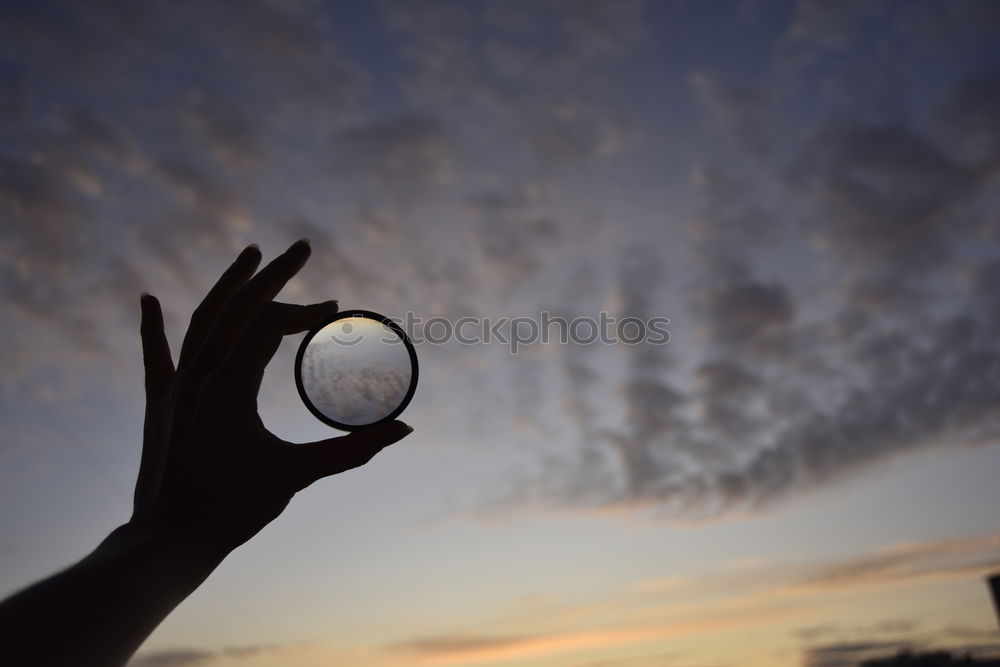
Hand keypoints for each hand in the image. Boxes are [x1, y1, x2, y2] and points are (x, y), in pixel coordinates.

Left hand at [132, 240, 412, 555]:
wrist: (170, 540)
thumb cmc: (235, 509)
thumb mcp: (298, 474)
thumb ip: (353, 449)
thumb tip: (404, 430)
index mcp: (232, 386)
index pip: (270, 326)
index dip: (305, 311)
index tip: (333, 309)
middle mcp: (200, 376)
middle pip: (238, 308)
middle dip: (272, 275)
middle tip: (300, 247)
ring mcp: (176, 387)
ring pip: (202, 320)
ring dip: (227, 284)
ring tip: (251, 253)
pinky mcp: (160, 403)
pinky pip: (155, 355)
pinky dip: (152, 326)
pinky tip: (147, 299)